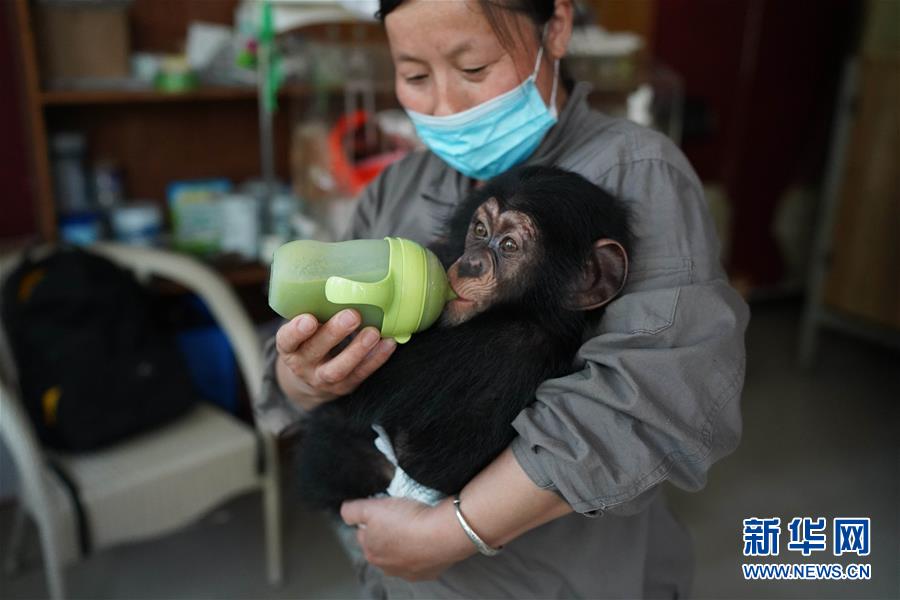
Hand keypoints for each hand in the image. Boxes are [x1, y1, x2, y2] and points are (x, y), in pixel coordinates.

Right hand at [275, 310, 396, 410]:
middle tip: (352, 315)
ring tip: (373, 333)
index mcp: (289, 347)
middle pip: (314, 351)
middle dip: (334, 333)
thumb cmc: (309, 340)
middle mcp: (302, 364)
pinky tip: (388, 343)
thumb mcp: (303, 328)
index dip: (296, 331)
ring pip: (338, 369)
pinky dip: (376, 358)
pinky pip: (361, 374)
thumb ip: (314, 310)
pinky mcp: (345, 386)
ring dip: (357, 350)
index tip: (309, 319)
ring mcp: (323, 378)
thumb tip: (342, 281)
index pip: (286, 340)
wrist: (309, 378)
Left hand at [340, 496, 475, 580]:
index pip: (364, 533)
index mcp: (371, 553)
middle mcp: (388, 567)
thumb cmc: (409, 520)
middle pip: (383, 544)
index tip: (383, 510)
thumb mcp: (371, 508)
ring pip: (403, 552)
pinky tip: (427, 535)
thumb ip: (352, 511)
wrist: (442, 532)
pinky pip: (422, 557)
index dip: (372, 518)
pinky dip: (424, 547)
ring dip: (406, 540)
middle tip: (401, 516)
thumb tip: (346, 512)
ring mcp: (409, 571)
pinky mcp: (429, 571)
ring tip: (416, 524)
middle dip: (389, 531)